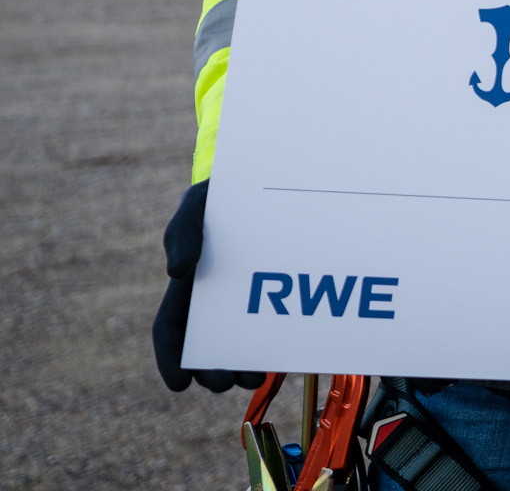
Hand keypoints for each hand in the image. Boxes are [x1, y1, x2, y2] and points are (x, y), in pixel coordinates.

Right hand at [151, 180, 264, 392]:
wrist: (276, 178)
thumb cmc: (226, 192)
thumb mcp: (197, 203)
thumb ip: (181, 231)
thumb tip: (175, 273)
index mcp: (191, 285)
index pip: (172, 329)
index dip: (171, 358)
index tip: (180, 383)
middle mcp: (219, 298)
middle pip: (208, 346)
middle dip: (212, 372)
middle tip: (224, 383)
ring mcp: (251, 297)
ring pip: (243, 344)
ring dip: (244, 367)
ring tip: (256, 377)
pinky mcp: (283, 292)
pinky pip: (278, 326)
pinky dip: (276, 346)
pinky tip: (285, 357)